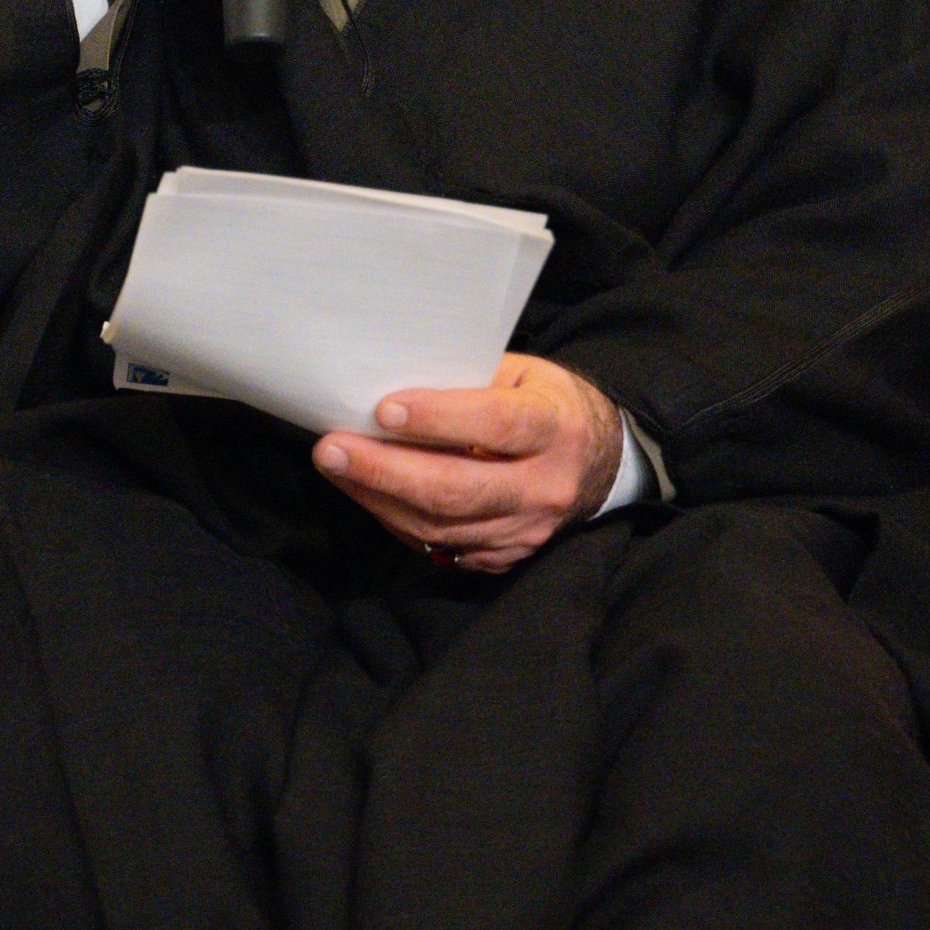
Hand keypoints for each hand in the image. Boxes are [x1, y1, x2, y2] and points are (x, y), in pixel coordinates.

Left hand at [311, 354, 624, 572]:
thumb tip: (391, 379)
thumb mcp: (520, 374)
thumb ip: (467, 379)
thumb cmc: (545, 402)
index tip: (383, 410)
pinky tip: (367, 493)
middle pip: (457, 488)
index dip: (438, 419)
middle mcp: (544, 486)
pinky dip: (397, 520)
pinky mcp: (506, 556)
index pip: (495, 424)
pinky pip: (441, 546)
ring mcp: (526, 529)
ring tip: (335, 467)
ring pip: (441, 524)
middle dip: (385, 470)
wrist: (598, 461)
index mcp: (554, 427)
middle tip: (331, 449)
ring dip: (379, 497)